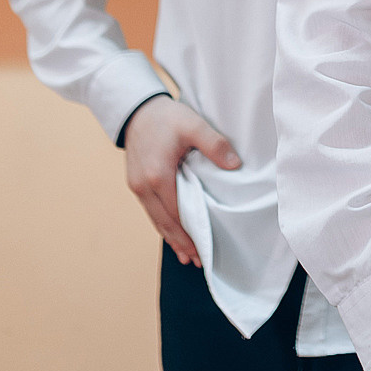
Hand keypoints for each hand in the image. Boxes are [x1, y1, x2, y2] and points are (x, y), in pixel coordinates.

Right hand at [123, 96, 240, 267]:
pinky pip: (151, 210)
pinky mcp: (136, 184)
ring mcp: (137, 186)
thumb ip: (214, 144)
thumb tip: (235, 166)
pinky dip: (162, 224)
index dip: (191, 232)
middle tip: (197, 261)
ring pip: (156, 219)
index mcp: (158, 176)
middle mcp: (144, 186)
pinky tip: (171, 234)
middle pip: (165, 222)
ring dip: (171, 237)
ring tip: (186, 256)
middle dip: (181, 242)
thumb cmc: (166, 117)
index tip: (204, 248)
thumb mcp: (193, 124)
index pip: (177, 213)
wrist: (137, 109)